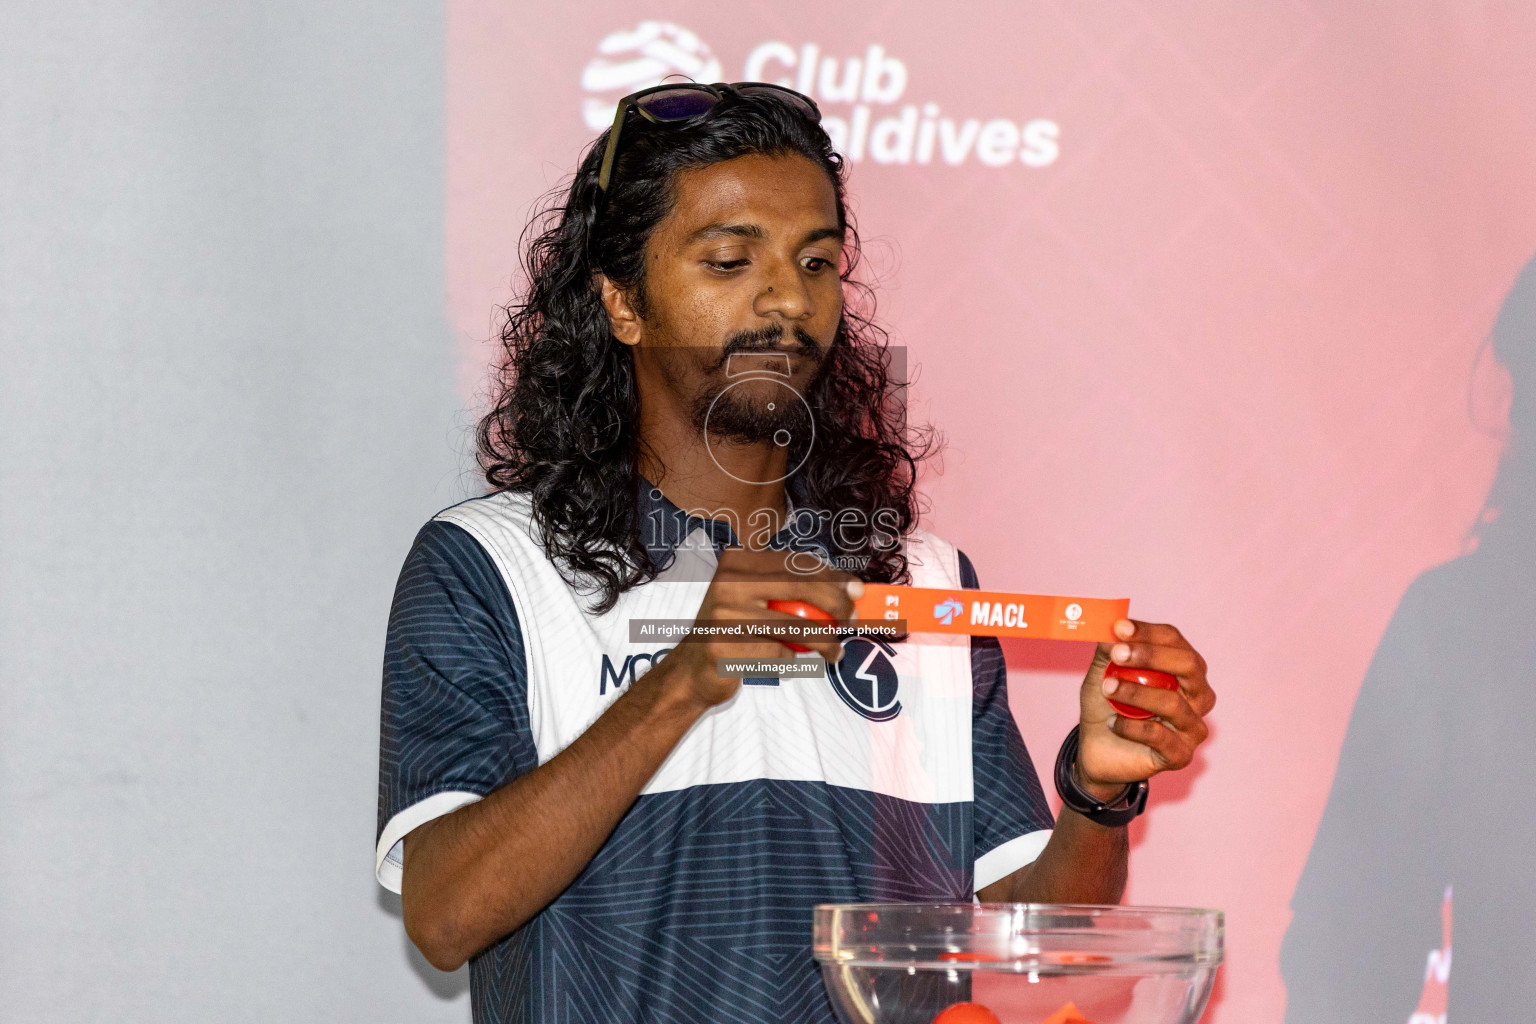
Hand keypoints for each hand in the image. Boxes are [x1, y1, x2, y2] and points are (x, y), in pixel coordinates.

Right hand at [647, 546, 861, 711]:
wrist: (691, 670)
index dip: (832, 575)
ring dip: (825, 641)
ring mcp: (725, 612)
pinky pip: (777, 652)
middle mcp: (729, 580)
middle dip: (836, 603)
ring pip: (795, 625)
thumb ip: (791, 591)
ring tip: (835, 651)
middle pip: (800, 586)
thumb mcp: (757, 601)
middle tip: (852, 620)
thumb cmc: (735, 632)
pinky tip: (786, 661)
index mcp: (738, 561)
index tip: (856, 590)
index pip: (795, 562)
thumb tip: (850, 591)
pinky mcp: (726, 645)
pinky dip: (789, 660)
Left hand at [1074, 618, 1214, 797]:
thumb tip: (1113, 629)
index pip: (1174, 640)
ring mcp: (1192, 726)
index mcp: (1182, 667)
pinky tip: (1112, 723)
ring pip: (1174, 703)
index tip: (1119, 628)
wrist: (1096, 748)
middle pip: (1188, 665)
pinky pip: (1161, 737)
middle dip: (1151, 655)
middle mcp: (1197, 694)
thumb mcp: (1101, 672)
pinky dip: (1132, 728)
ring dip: (1136, 693)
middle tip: (1117, 654)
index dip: (1148, 632)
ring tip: (1108, 688)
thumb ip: (1108, 651)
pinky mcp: (1181, 755)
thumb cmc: (1106, 704)